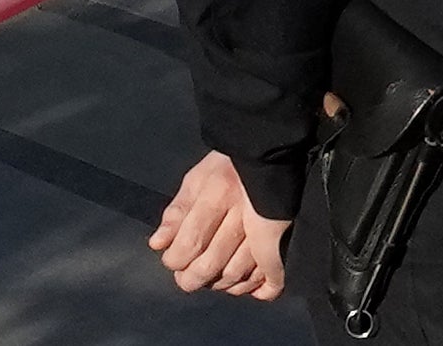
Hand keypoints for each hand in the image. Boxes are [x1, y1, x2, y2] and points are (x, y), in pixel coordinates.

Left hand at [150, 152, 287, 300]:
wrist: (274, 157)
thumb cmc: (232, 166)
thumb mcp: (198, 179)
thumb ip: (177, 212)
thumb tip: (158, 243)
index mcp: (219, 191)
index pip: (191, 241)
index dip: (175, 259)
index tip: (170, 260)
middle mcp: (244, 212)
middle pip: (212, 263)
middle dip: (192, 278)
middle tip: (185, 278)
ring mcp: (267, 229)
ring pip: (236, 275)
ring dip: (217, 284)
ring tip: (207, 278)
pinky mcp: (284, 241)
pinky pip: (266, 277)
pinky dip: (248, 287)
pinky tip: (236, 284)